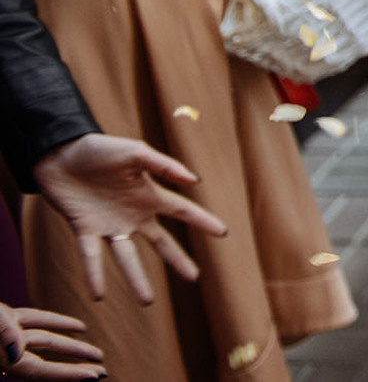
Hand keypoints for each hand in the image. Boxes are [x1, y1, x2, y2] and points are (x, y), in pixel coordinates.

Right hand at [0, 304, 101, 380]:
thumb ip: (4, 334)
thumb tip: (16, 354)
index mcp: (2, 354)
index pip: (39, 371)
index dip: (68, 376)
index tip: (94, 377)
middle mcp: (4, 349)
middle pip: (45, 364)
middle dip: (75, 369)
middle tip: (103, 372)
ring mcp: (7, 333)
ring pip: (46, 342)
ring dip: (73, 347)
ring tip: (97, 355)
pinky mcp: (6, 316)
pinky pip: (37, 322)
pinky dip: (59, 324)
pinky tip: (81, 328)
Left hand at [32, 133, 228, 303]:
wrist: (59, 153)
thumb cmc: (99, 149)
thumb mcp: (135, 152)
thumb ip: (164, 165)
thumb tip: (195, 181)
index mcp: (149, 195)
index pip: (183, 211)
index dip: (203, 221)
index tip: (223, 233)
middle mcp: (133, 215)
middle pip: (160, 242)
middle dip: (178, 260)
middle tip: (194, 278)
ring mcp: (109, 225)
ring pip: (127, 257)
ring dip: (136, 279)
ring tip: (147, 302)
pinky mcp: (84, 229)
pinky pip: (90, 256)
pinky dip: (94, 274)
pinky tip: (99, 294)